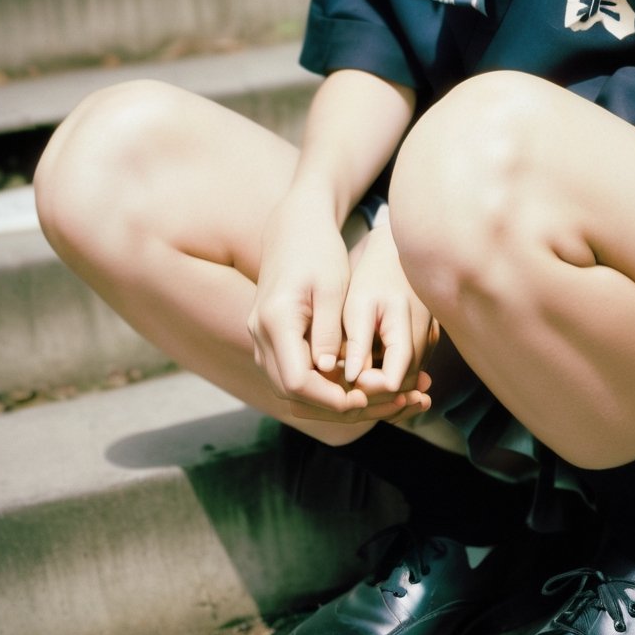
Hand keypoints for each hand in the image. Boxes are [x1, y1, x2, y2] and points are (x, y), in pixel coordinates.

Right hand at [247, 197, 430, 423]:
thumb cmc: (319, 251)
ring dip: (325, 400)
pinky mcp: (269, 339)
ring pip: (288, 389)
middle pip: (290, 392)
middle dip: (332, 406)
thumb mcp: (332, 288)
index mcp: (275, 321)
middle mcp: (259, 334)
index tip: (364, 400)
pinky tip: (350, 385)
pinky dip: (318, 387)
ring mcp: (260, 338)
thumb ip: (329, 332)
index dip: (330, 397)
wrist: (294, 228)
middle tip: (375, 405)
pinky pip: (290, 374)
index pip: (297, 381)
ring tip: (369, 401)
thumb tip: (331, 373)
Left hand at [342, 209, 436, 410]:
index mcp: (407, 329)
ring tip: (351, 385)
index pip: (393, 381)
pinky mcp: (426, 342)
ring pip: (408, 382)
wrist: (396, 253)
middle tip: (343, 390)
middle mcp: (426, 340)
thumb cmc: (373, 276)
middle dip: (374, 395)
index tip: (345, 380)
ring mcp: (429, 342)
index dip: (368, 389)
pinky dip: (390, 378)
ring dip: (383, 390)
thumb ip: (359, 342)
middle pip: (403, 387)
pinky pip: (410, 369)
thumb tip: (353, 379)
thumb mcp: (359, 305)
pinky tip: (366, 375)